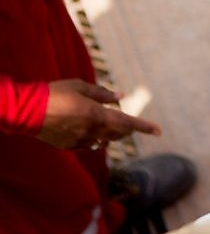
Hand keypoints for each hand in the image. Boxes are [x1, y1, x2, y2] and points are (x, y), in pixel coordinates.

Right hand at [37, 80, 161, 150]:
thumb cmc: (55, 93)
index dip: (144, 127)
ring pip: (104, 141)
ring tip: (111, 125)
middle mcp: (91, 131)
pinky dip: (94, 139)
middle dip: (127, 129)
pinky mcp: (69, 146)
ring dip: (112, 135)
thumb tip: (120, 97)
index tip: (158, 131)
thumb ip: (102, 94)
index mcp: (97, 115)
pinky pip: (89, 145)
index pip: (128, 123)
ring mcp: (80, 140)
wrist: (26, 111)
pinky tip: (90, 132)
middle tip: (131, 123)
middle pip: (118, 134)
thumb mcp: (80, 87)